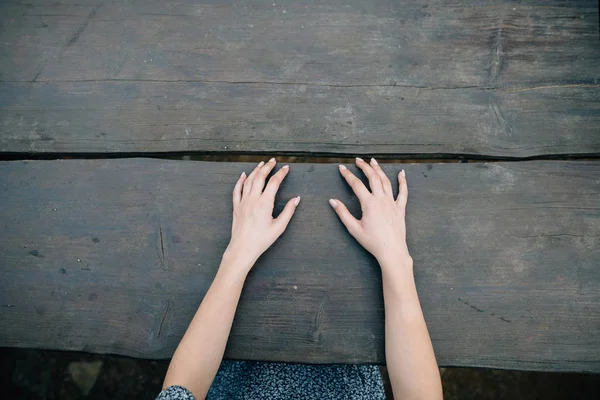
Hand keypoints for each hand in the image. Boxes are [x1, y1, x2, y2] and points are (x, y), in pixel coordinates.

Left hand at [223, 158, 299, 273]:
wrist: (243, 248)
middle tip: (273, 161)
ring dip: (256, 170)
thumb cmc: (262, 240)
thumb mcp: (279, 227)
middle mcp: (253, 199)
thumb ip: (288, 211)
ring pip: (249, 180)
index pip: (274, 182)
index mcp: (264, 203)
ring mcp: (243, 202)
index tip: (286, 168)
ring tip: (261, 164)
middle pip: (260, 177)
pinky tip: (244, 175)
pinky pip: (237, 189)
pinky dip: (240, 180)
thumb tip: (296, 199)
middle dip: (267, 167)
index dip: (281, 173)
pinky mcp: (236, 206)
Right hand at [329, 157, 411, 268]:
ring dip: (379, 169)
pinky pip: (403, 192)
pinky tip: (401, 173)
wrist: (391, 251)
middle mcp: (381, 200)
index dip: (347, 175)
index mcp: (369, 204)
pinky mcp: (400, 208)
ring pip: (386, 181)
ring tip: (373, 161)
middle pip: (372, 178)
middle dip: (364, 167)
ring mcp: (392, 203)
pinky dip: (402, 181)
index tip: (342, 168)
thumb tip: (332, 201)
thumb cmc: (372, 242)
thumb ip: (343, 213)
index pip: (356, 184)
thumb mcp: (354, 228)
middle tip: (358, 160)